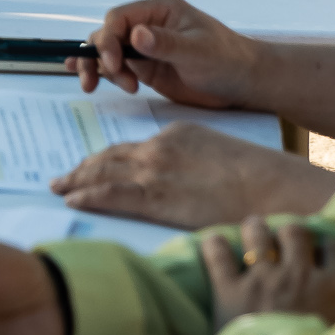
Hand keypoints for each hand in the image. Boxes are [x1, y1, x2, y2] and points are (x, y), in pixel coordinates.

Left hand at [50, 123, 334, 227]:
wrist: (274, 188)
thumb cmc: (261, 179)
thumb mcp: (222, 156)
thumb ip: (196, 163)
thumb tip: (188, 182)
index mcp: (177, 134)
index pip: (132, 147)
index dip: (109, 158)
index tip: (94, 164)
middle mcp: (159, 148)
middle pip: (111, 157)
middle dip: (85, 166)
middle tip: (66, 176)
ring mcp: (154, 172)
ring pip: (103, 173)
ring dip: (77, 180)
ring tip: (60, 187)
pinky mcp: (155, 197)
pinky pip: (110, 195)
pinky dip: (87, 195)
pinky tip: (72, 200)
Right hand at [65, 0, 260, 106]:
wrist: (245, 83)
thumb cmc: (228, 60)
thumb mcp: (198, 51)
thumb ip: (166, 44)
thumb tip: (135, 34)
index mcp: (158, 11)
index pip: (118, 18)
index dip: (108, 39)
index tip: (113, 64)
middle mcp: (146, 25)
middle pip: (106, 34)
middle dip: (97, 56)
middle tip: (97, 80)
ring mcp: (144, 48)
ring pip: (106, 52)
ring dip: (97, 68)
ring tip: (92, 87)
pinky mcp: (145, 68)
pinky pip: (116, 68)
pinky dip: (101, 72)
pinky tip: (87, 78)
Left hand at [200, 217, 334, 329]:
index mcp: (334, 288)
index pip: (332, 245)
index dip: (321, 243)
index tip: (316, 249)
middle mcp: (299, 275)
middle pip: (294, 232)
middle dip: (286, 232)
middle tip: (280, 238)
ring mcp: (263, 279)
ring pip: (258, 233)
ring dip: (254, 230)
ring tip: (252, 231)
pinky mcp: (230, 289)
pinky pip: (218, 253)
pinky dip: (214, 246)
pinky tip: (214, 244)